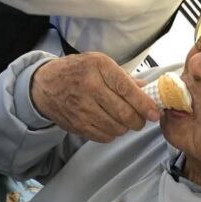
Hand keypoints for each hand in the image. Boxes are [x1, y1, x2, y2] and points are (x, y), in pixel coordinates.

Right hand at [31, 52, 159, 141]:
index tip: (154, 114)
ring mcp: (82, 108)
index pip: (127, 89)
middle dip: (138, 121)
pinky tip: (109, 124)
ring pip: (116, 128)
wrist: (45, 86)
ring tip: (123, 120)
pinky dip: (112, 133)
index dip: (144, 104)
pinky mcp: (78, 125)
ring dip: (125, 128)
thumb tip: (147, 90)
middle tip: (141, 120)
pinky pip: (104, 137)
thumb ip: (124, 78)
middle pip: (124, 113)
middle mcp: (90, 87)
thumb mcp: (99, 64)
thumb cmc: (77, 72)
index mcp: (99, 67)